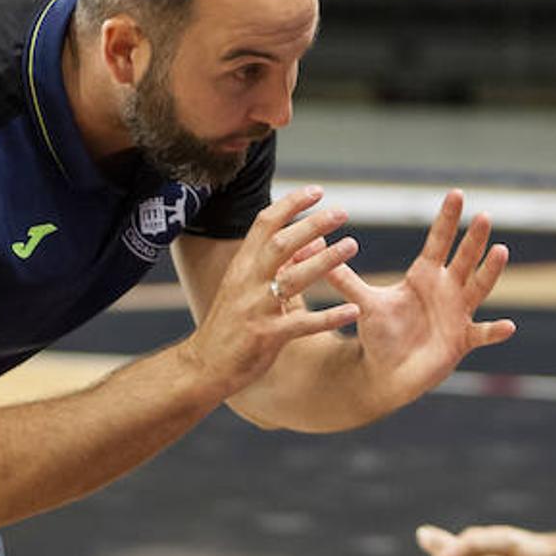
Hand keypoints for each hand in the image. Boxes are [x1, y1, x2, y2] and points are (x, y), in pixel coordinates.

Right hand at [181, 187, 361, 394]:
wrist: (203, 365)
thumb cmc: (229, 324)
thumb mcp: (244, 287)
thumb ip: (274, 264)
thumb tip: (310, 238)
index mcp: (242, 266)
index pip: (264, 224)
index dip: (290, 204)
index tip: (316, 191)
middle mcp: (247, 282)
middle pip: (281, 244)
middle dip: (312, 225)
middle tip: (342, 212)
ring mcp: (256, 309)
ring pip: (294, 278)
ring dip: (325, 261)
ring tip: (352, 245)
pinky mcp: (267, 336)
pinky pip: (303, 324)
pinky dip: (329, 317)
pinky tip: (353, 311)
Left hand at [328, 191, 515, 416]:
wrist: (387, 373)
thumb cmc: (379, 333)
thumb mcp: (363, 301)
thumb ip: (342, 276)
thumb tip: (311, 247)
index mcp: (425, 276)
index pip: (438, 241)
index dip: (447, 219)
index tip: (456, 193)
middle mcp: (447, 290)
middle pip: (463, 259)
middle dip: (474, 239)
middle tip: (484, 216)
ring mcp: (459, 314)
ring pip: (478, 288)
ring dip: (490, 271)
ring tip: (501, 251)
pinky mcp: (462, 340)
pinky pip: (482, 334)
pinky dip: (494, 331)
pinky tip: (508, 326)